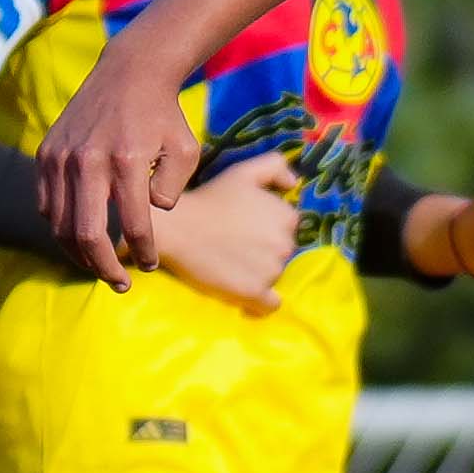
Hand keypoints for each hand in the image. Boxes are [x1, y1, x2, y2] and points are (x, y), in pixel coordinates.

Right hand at [34, 56, 199, 285]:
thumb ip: (171, 189)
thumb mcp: (185, 151)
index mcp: (126, 161)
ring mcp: (61, 157)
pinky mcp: (46, 153)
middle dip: (104, 268)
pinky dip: (61, 227)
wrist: (129, 73)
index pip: (133, 225)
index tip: (149, 266)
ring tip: (99, 267)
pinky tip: (79, 236)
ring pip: (60, 225)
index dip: (143, 252)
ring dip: (79, 254)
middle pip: (85, 235)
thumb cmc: (164, 117)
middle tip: (121, 284)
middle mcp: (87, 160)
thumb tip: (150, 214)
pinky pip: (47, 204)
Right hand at [153, 154, 304, 312]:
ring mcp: (271, 271)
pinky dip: (261, 302)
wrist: (178, 228)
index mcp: (286, 217)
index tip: (246, 225)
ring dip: (259, 271)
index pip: (287, 226)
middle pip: (283, 252)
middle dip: (264, 248)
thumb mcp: (244, 172)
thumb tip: (295, 184)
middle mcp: (285, 244)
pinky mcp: (254, 293)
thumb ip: (275, 168)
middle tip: (236, 243)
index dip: (267, 224)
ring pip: (275, 275)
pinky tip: (246, 291)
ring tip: (232, 261)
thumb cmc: (210, 198)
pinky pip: (270, 305)